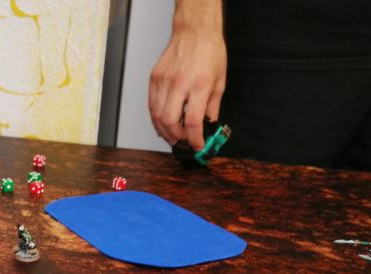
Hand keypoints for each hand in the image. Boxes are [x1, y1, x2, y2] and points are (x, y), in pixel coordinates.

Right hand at [149, 26, 226, 149]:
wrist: (194, 31)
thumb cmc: (209, 52)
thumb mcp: (219, 81)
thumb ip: (212, 106)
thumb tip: (208, 125)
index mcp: (198, 84)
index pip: (192, 120)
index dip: (194, 138)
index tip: (197, 145)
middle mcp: (179, 83)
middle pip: (170, 121)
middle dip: (176, 136)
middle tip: (183, 141)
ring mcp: (163, 81)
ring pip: (157, 115)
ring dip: (164, 130)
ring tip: (172, 135)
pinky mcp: (154, 79)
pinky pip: (151, 105)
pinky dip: (156, 118)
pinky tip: (163, 123)